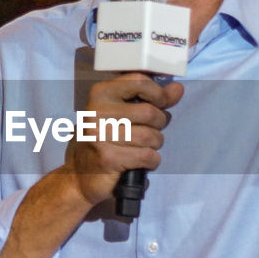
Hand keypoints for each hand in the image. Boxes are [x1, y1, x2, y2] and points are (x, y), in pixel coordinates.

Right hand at [67, 73, 183, 205]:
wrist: (81, 176)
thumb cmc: (106, 141)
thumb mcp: (124, 113)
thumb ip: (152, 99)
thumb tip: (176, 89)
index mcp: (101, 94)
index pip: (140, 81)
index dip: (158, 94)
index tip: (161, 104)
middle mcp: (97, 111)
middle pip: (150, 112)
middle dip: (159, 125)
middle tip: (150, 132)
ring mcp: (100, 135)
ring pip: (151, 136)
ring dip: (155, 145)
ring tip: (143, 147)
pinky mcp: (108, 158)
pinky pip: (147, 156)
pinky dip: (152, 161)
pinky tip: (142, 162)